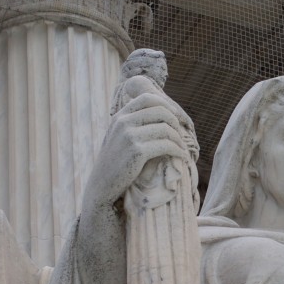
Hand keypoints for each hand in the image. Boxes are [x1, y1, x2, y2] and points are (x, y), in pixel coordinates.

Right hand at [83, 92, 190, 211]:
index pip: (148, 98)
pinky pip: (166, 145)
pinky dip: (178, 151)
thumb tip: (160, 114)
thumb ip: (132, 123)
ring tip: (182, 148)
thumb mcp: (118, 136)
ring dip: (179, 139)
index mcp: (120, 116)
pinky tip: (181, 156)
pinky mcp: (137, 152)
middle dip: (176, 123)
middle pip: (161, 112)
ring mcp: (129, 136)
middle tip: (180, 136)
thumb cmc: (115, 162)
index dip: (166, 105)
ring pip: (166, 129)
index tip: (175, 118)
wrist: (101, 185)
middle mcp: (124, 122)